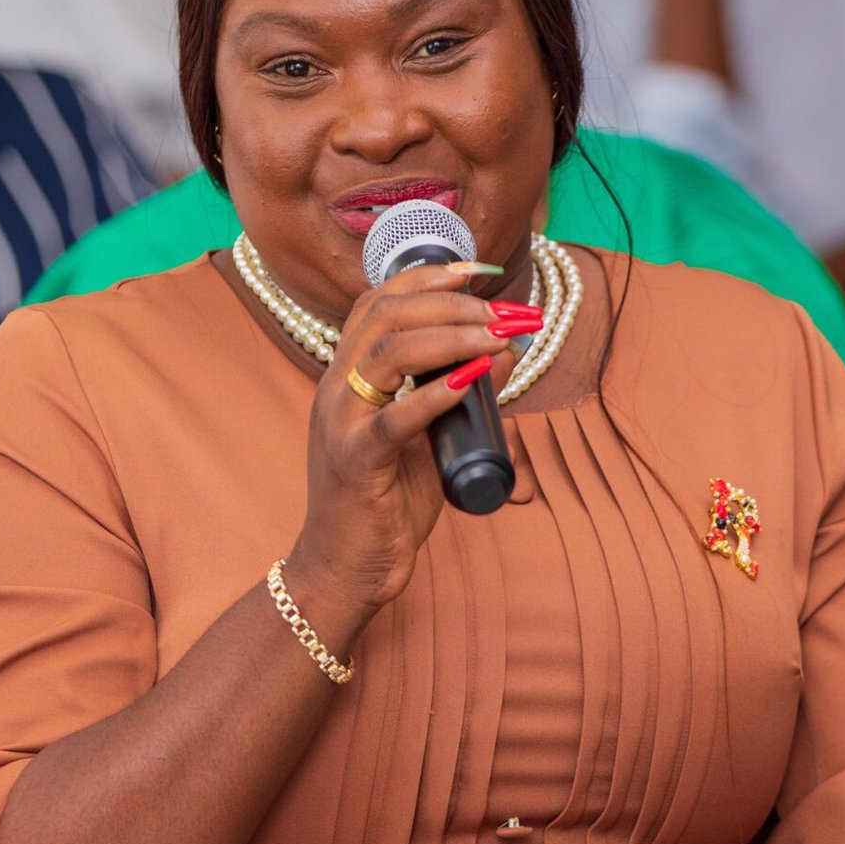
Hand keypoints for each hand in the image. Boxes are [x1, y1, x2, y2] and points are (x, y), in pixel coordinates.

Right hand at [288, 263, 538, 635]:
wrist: (345, 571)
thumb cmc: (385, 505)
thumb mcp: (429, 440)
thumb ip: (459, 396)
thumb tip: (508, 350)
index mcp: (347, 378)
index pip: (377, 303)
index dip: (427, 278)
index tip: (479, 272)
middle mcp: (336, 390)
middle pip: (384, 316)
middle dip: (450, 303)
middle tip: (504, 312)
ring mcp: (340, 425)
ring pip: (387, 354)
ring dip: (451, 337)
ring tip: (499, 337)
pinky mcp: (355, 464)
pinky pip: (393, 420)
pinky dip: (435, 394)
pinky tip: (472, 380)